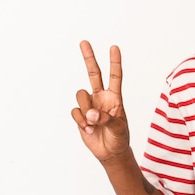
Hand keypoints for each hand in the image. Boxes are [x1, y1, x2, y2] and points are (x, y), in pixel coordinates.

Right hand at [71, 40, 129, 161]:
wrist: (110, 152)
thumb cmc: (119, 138)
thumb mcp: (119, 128)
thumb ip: (107, 119)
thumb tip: (92, 114)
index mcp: (115, 97)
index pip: (115, 76)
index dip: (115, 62)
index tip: (114, 47)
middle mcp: (101, 97)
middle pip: (94, 74)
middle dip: (89, 58)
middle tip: (84, 42)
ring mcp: (90, 105)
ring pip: (81, 96)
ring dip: (86, 111)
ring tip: (94, 125)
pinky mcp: (81, 115)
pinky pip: (75, 112)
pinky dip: (81, 121)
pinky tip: (89, 130)